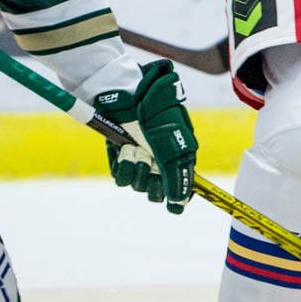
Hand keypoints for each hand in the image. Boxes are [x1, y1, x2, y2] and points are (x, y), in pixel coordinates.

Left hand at [98, 61, 198, 210]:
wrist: (132, 96)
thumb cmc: (159, 115)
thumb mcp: (175, 145)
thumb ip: (178, 175)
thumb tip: (180, 203)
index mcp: (177, 158)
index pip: (181, 188)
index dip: (177, 198)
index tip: (174, 205)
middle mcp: (158, 163)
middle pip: (157, 191)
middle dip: (154, 182)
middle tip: (151, 165)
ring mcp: (139, 161)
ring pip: (138, 185)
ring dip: (137, 168)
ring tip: (136, 148)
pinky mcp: (120, 159)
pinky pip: (121, 177)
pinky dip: (123, 165)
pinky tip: (126, 148)